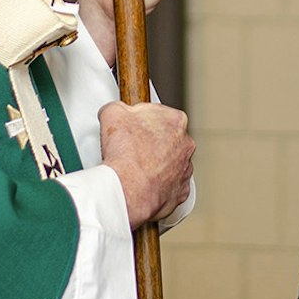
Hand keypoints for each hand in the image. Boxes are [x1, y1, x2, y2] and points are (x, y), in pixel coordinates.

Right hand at [100, 101, 194, 228]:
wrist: (128, 189)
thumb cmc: (125, 154)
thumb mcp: (112, 113)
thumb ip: (118, 106)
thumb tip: (115, 110)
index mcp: (176, 120)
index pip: (159, 114)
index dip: (141, 120)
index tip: (130, 127)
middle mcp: (186, 144)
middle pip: (166, 138)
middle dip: (150, 141)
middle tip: (131, 148)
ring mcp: (185, 169)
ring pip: (169, 162)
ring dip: (156, 163)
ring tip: (135, 168)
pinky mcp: (180, 192)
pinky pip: (169, 184)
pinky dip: (157, 184)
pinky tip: (142, 183)